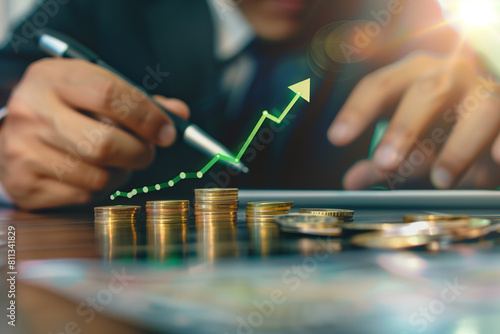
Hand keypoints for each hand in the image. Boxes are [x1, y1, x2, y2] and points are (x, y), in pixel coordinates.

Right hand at [1, 58, 188, 209]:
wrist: (10, 130)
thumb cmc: (63, 107)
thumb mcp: (92, 88)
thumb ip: (136, 100)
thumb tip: (179, 114)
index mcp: (53, 79)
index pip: (110, 96)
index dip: (148, 117)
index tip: (167, 132)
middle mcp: (32, 112)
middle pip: (104, 143)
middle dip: (139, 153)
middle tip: (146, 152)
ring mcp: (23, 150)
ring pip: (98, 176)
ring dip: (122, 174)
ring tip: (116, 162)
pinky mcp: (24, 183)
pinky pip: (83, 196)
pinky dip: (100, 190)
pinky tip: (93, 174)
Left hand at [328, 51, 499, 189]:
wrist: (489, 110)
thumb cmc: (440, 124)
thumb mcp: (409, 141)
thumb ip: (383, 161)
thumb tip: (351, 183)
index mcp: (413, 76)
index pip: (379, 85)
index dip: (357, 110)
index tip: (336, 138)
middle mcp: (450, 75)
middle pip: (425, 92)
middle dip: (404, 128)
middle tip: (384, 163)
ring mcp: (487, 90)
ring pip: (479, 109)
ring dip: (458, 146)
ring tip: (441, 180)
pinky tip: (497, 159)